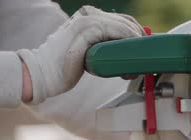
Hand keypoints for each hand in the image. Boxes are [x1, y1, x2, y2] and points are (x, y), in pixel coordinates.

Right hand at [17, 6, 143, 103]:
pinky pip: (114, 33)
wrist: (45, 74)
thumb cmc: (68, 65)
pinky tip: (128, 60)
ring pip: (123, 27)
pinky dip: (126, 45)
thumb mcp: (93, 52)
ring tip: (134, 66)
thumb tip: (133, 54)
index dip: (138, 35)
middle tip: (142, 61)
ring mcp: (86, 21)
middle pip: (127, 22)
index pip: (125, 20)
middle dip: (139, 41)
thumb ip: (108, 47)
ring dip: (134, 46)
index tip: (145, 52)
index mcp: (91, 16)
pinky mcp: (84, 32)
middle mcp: (89, 14)